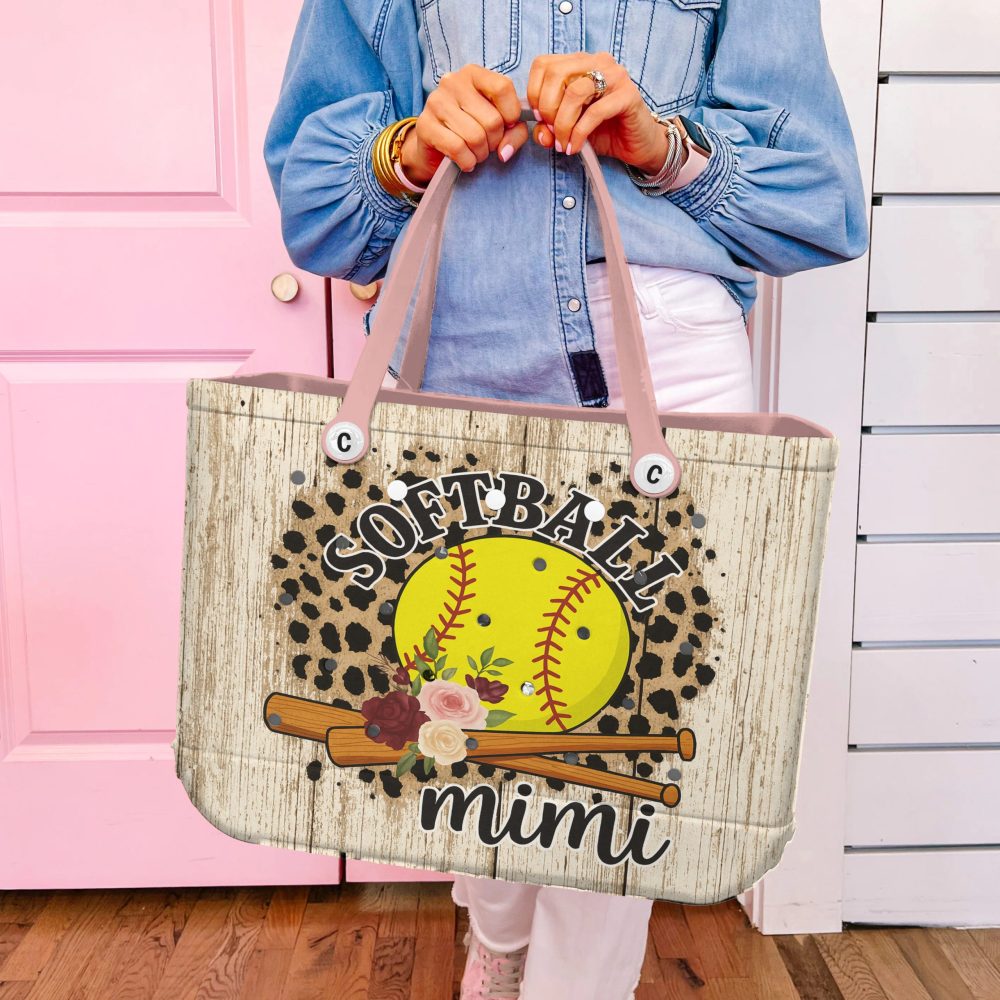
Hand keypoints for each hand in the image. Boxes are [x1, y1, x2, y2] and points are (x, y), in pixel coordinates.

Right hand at [400, 65, 529, 182]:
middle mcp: (452, 82)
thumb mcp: (499, 125)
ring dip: (480, 154)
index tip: (507, 126)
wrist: (434, 147)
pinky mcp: (425, 125)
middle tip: (487, 145)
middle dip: (495, 142)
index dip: (512, 114)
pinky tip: (465, 161)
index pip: (503, 88)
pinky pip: (458, 148)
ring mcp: (436, 102)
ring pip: (476, 137)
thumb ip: (515, 132)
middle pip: (492, 119)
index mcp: (473, 74)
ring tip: (475, 153)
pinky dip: (467, 161)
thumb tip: (505, 151)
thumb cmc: (471, 131)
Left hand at [526, 52, 672, 174]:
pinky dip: (579, 133)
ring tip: (563, 143)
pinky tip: (575, 147)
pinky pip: (595, 112)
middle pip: (555, 74)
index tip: (538, 118)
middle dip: (546, 108)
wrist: (637, 145)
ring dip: (563, 123)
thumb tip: (540, 132)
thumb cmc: (603, 132)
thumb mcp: (568, 129)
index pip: (543, 64)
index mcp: (579, 63)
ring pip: (574, 92)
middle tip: (552, 132)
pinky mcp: (628, 95)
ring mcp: (615, 75)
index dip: (534, 92)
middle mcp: (597, 62)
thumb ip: (550, 128)